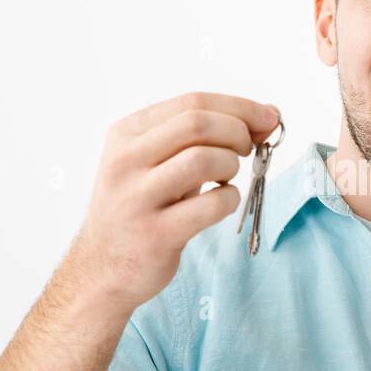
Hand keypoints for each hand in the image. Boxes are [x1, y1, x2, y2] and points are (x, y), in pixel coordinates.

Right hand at [66, 92, 279, 309]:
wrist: (103, 267)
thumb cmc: (142, 207)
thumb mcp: (160, 162)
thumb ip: (205, 135)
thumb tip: (268, 114)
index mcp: (126, 133)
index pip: (192, 102)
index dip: (239, 107)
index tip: (268, 117)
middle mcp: (125, 161)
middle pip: (198, 123)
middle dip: (238, 132)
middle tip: (247, 149)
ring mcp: (136, 198)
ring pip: (204, 159)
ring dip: (232, 165)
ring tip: (226, 178)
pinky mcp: (155, 234)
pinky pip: (211, 205)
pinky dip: (230, 200)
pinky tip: (220, 204)